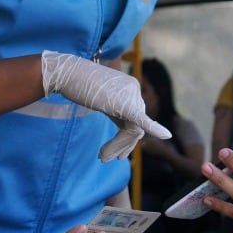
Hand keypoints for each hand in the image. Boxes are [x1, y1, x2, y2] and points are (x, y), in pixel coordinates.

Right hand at [40, 51, 170, 160]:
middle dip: (123, 145)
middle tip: (106, 159)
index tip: (113, 154)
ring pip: (134, 130)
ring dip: (119, 146)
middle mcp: (135, 90)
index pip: (135, 118)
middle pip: (136, 125)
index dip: (125, 139)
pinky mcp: (124, 103)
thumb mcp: (102, 98)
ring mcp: (131, 95)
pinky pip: (141, 120)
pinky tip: (166, 135)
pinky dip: (154, 128)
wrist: (66, 73)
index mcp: (131, 87)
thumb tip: (124, 130)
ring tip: (102, 157)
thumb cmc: (78, 85)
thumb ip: (116, 111)